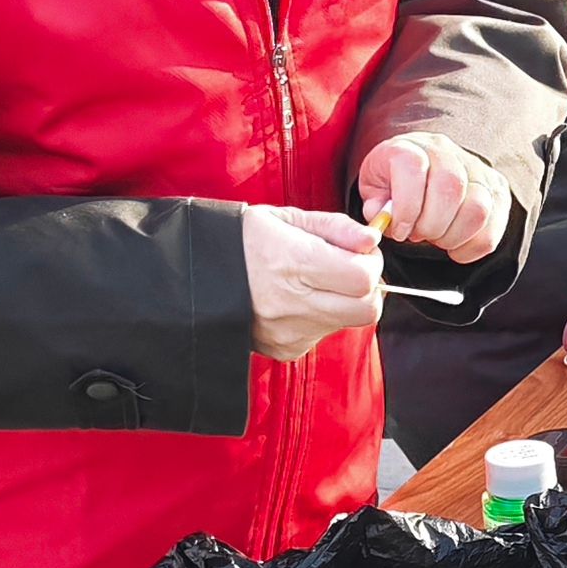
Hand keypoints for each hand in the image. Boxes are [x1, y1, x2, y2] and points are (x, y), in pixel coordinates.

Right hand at [242, 204, 383, 359]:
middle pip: (366, 309)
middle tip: (348, 269)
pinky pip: (323, 335)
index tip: (359, 253)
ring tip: (313, 281)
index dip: (371, 264)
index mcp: (294, 262)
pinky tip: (296, 300)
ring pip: (347, 322)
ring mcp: (288, 331)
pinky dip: (320, 317)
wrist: (195, 274)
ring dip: (344, 302)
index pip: (363, 279)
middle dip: (368, 288)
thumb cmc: (241, 240)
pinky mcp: (284, 349)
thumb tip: (372, 240)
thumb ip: (336, 228)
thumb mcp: (286, 218)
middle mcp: (292, 303)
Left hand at [357, 133, 505, 262]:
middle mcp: (446, 151)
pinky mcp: (496, 189)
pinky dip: (474, 246)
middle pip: (451, 188)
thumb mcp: (374, 190)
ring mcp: (476, 169)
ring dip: (454, 236)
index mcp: (410, 147)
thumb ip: (375, 206)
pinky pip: (494, 224)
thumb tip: (385, 218)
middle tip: (419, 235)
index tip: (400, 231)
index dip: (406, 207)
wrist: (422, 170)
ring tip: (437, 240)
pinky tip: (455, 248)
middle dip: (432, 225)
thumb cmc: (394, 183)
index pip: (414, 167)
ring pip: (478, 208)